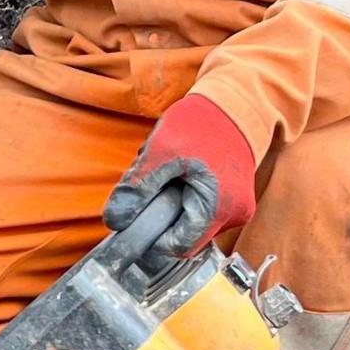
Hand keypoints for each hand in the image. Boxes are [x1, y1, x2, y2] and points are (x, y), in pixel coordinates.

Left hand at [103, 95, 257, 274]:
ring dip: (170, 204)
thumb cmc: (202, 122)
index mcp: (220, 208)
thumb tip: (114, 220)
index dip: (151, 239)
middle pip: (183, 234)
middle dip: (160, 215)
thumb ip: (137, 189)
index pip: (178, 247)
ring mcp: (236, 208)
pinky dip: (182, 196)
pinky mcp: (231, 200)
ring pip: (190, 222)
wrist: (235, 103)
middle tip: (150, 185)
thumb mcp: (161, 152)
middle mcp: (234, 215)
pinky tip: (177, 173)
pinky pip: (199, 209)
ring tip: (166, 173)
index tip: (132, 220)